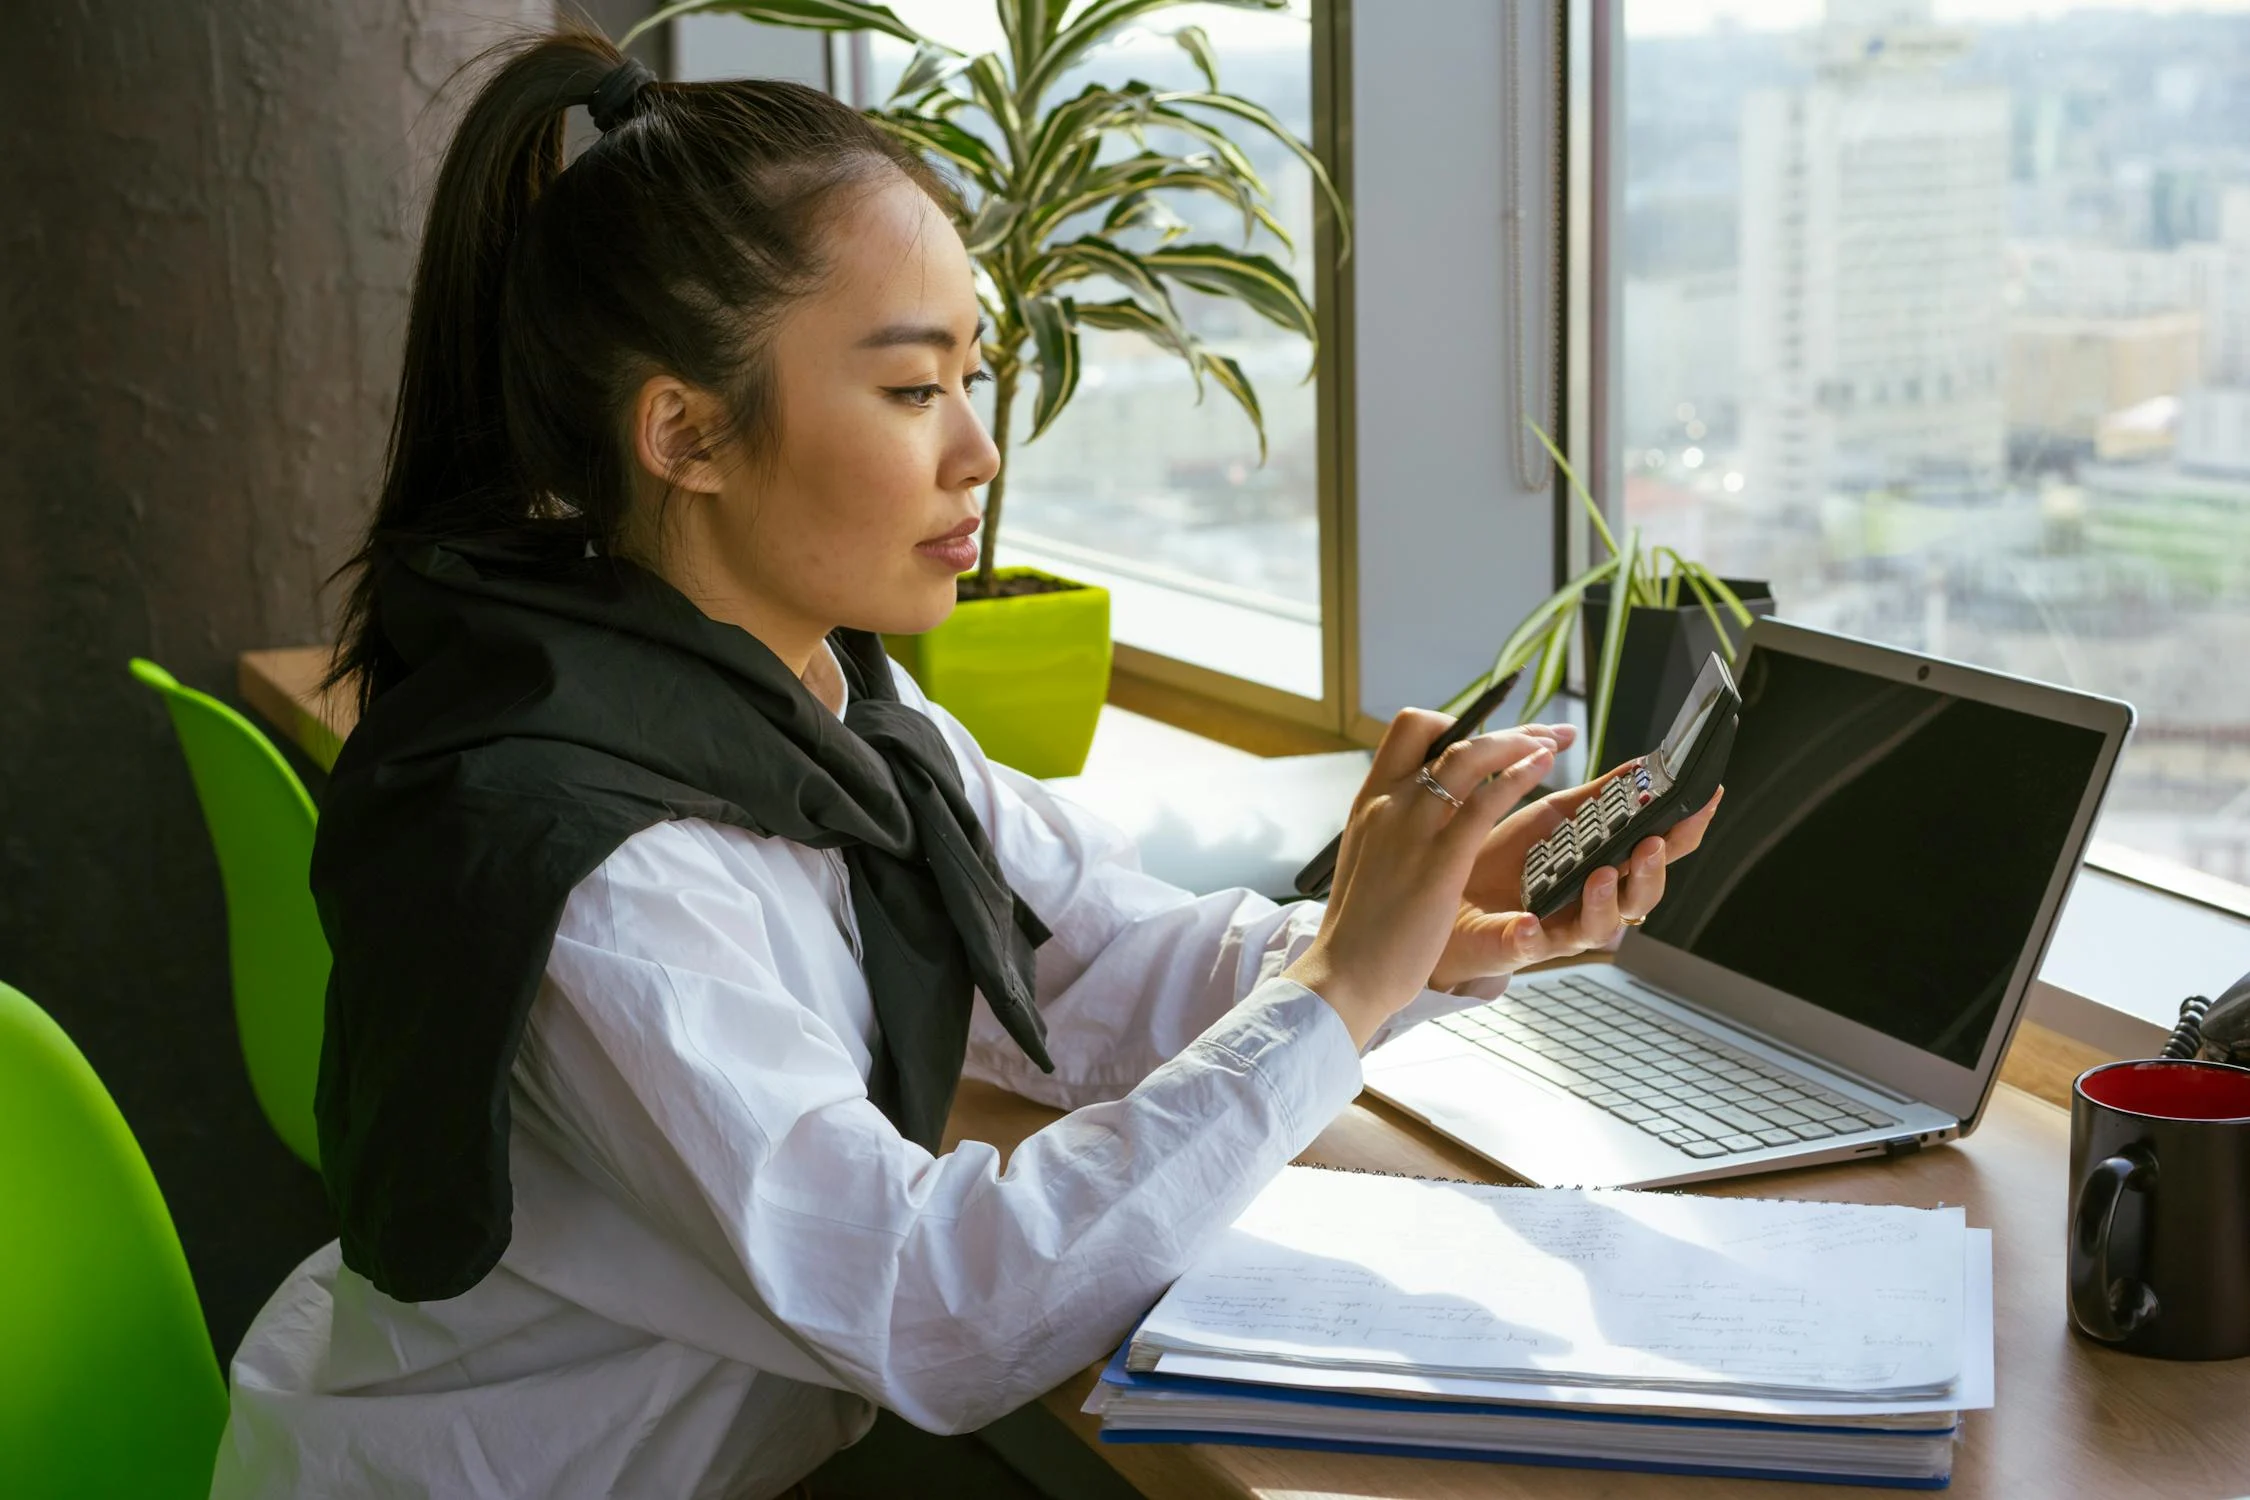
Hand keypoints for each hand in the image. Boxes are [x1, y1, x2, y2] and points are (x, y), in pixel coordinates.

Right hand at [1284, 711, 1568, 1047]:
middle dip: (1500, 726)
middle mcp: (1387, 803)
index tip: (1488, 739)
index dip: (1454, 726)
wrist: (1344, 974)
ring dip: (1518, 742)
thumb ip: (1391, 829)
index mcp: (1369, 801)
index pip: (1408, 732)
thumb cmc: (1360, 928)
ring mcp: (1411, 828)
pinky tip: (1544, 770)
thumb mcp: (1368, 860)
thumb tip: (1417, 815)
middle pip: (1442, 734)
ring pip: (1469, 757)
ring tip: (1552, 744)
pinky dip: (1519, 777)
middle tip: (1540, 732)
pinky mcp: (1439, 861)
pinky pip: (1485, 801)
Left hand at [1428, 761, 1723, 990]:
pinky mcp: (1519, 945)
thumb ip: (1600, 797)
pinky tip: (1529, 923)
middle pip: (1643, 894)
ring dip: (1605, 901)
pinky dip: (1532, 936)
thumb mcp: (1557, 818)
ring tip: (1601, 875)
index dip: (1687, 827)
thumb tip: (1643, 766)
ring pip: (1600, 926)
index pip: (1662, 850)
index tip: (1706, 796)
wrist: (1451, 893)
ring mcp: (1561, 927)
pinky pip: (1530, 946)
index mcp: (1610, 866)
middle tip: (1651, 843)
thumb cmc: (1511, 858)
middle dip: (1652, 870)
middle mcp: (1595, 902)